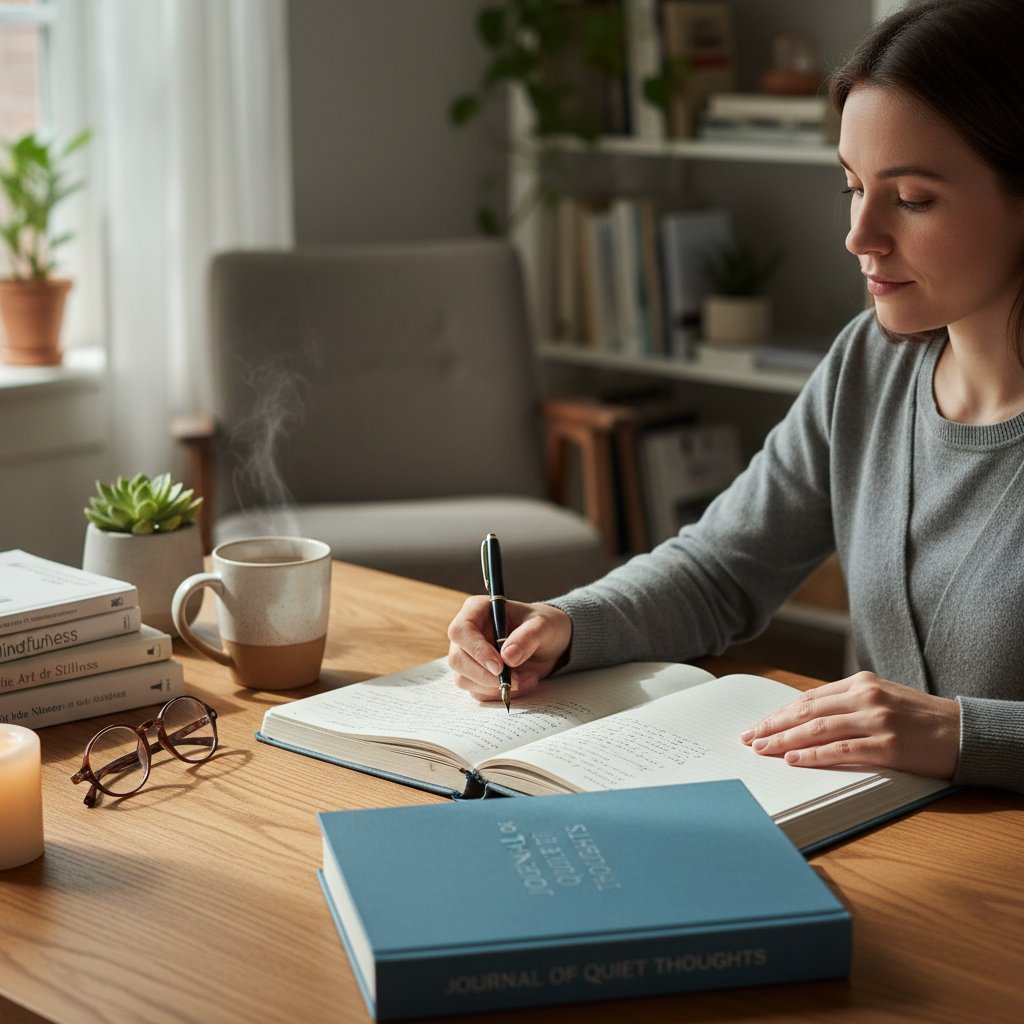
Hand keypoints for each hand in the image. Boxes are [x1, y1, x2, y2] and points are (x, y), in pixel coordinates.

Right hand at [447, 597, 571, 701]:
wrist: (549, 644)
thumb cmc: (543, 626)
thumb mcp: (543, 626)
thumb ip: (527, 637)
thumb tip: (508, 656)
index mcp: (477, 610)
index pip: (461, 631)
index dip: (476, 650)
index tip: (499, 666)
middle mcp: (467, 634)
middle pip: (457, 659)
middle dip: (486, 676)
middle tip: (516, 680)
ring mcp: (469, 656)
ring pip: (464, 680)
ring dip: (496, 687)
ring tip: (527, 678)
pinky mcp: (475, 676)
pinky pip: (478, 692)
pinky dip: (500, 693)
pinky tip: (522, 682)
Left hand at [740, 671, 959, 778]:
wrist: (963, 732)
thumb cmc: (919, 718)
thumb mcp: (881, 698)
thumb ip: (846, 705)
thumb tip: (804, 720)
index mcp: (861, 683)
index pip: (809, 698)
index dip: (780, 712)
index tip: (758, 724)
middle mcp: (866, 697)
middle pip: (807, 711)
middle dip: (774, 726)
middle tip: (749, 738)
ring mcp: (876, 721)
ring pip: (819, 729)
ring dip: (785, 741)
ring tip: (763, 749)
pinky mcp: (888, 745)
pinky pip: (842, 751)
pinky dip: (814, 755)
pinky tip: (793, 760)